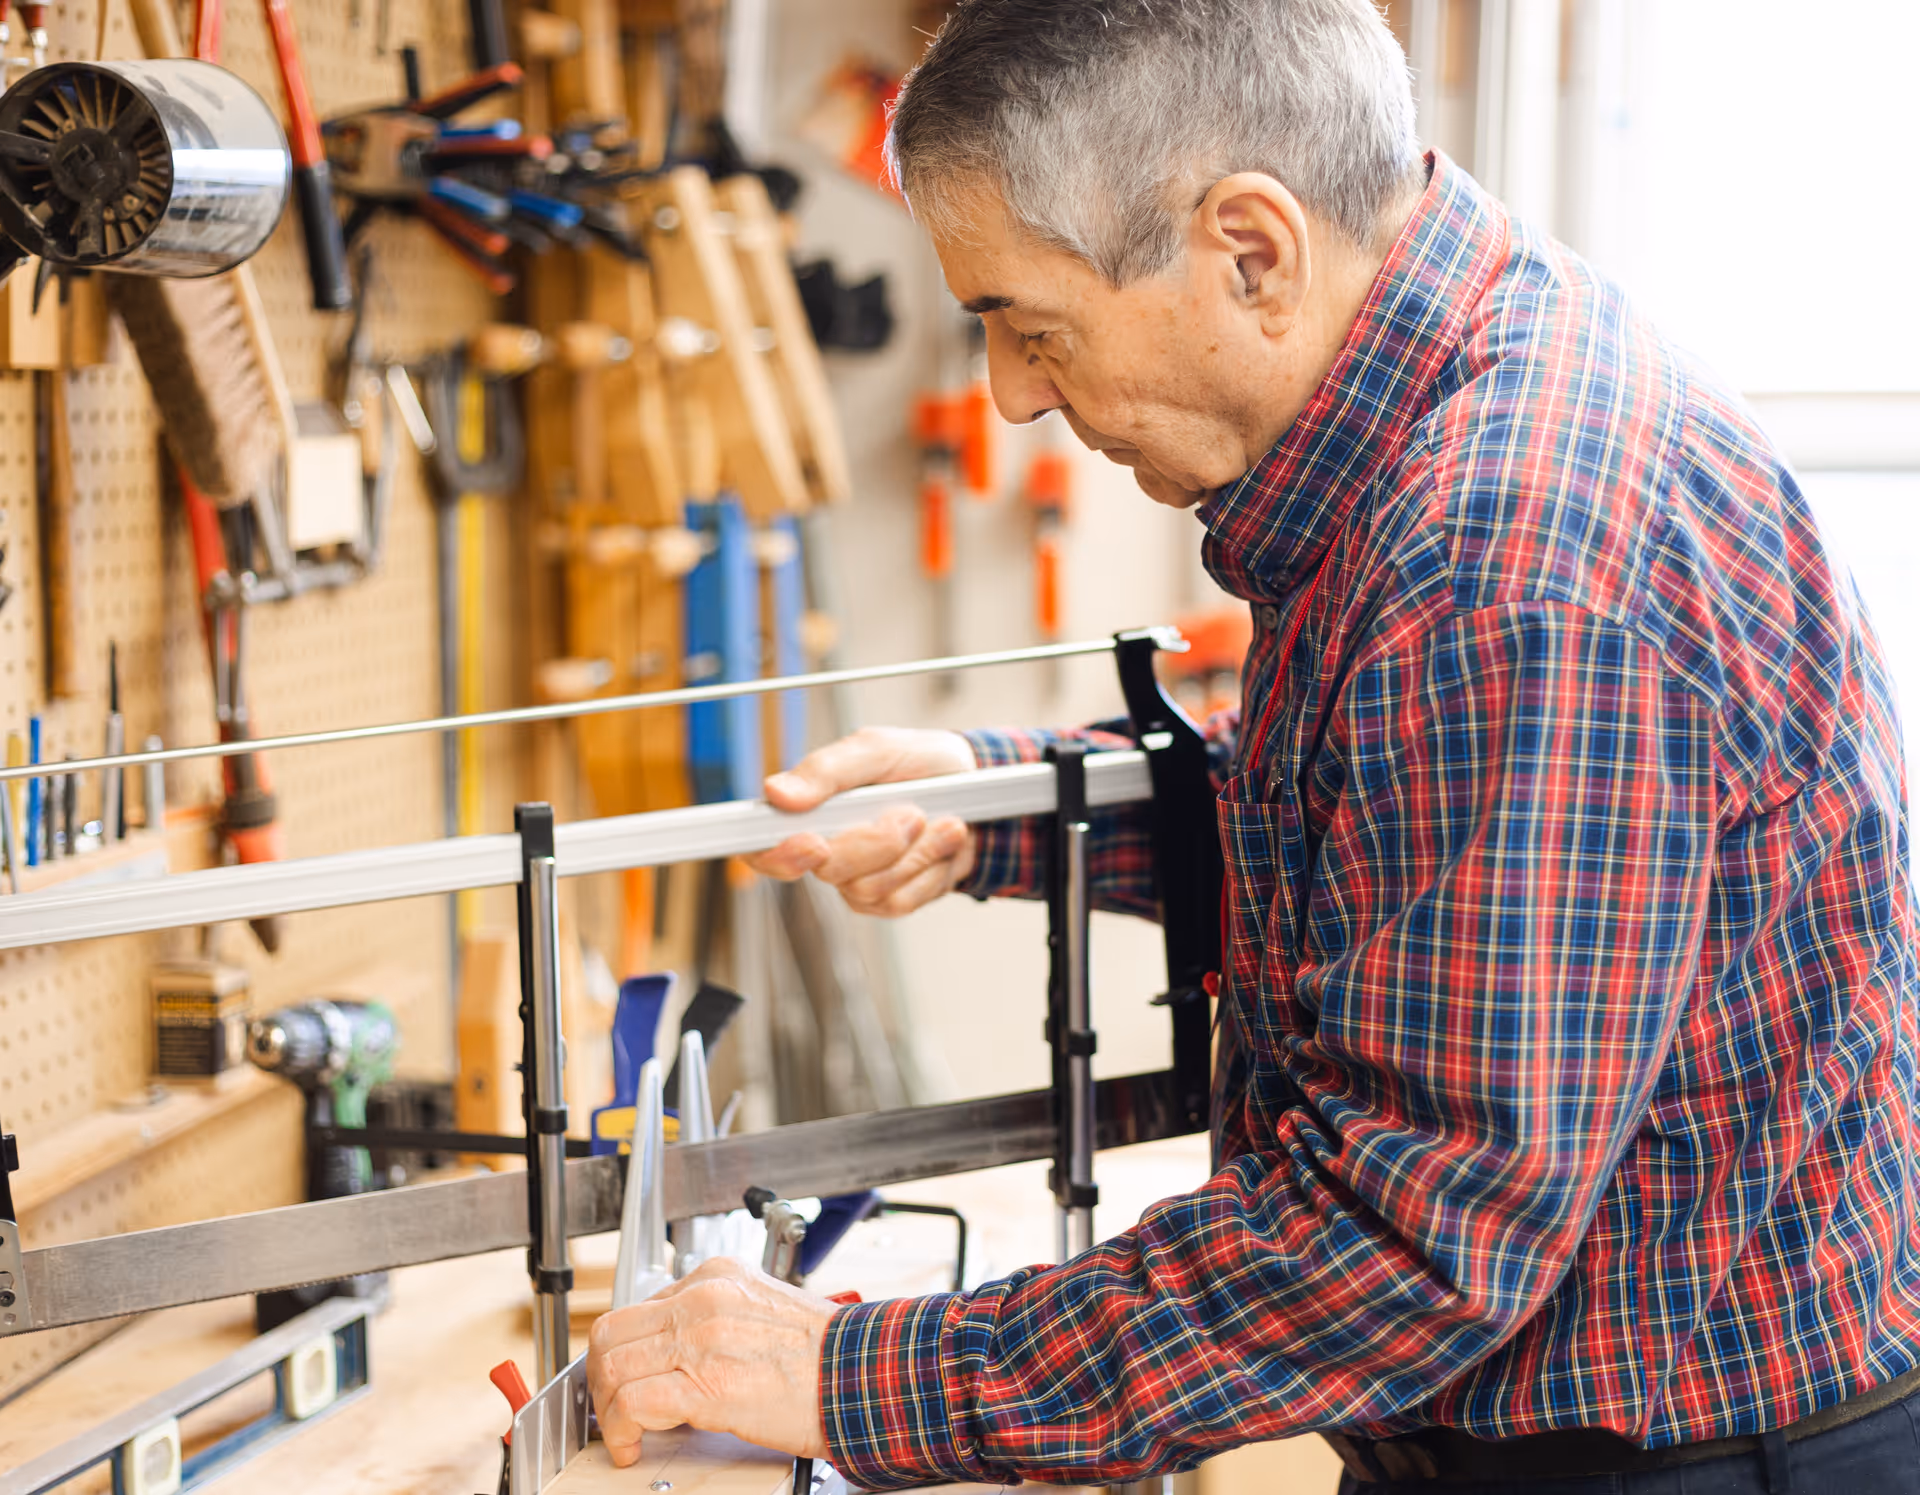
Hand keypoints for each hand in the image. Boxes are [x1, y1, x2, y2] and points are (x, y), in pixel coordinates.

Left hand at [587, 1258, 833, 1466]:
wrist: (862, 1374)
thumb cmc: (826, 1352)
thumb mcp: (765, 1308)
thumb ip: (718, 1317)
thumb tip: (680, 1348)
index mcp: (717, 1277)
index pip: (640, 1307)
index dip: (625, 1349)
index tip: (626, 1376)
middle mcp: (703, 1299)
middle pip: (612, 1331)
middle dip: (600, 1376)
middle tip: (609, 1404)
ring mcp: (701, 1339)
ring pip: (613, 1366)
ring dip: (605, 1408)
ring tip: (620, 1431)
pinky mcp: (706, 1386)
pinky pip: (633, 1403)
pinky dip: (620, 1430)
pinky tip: (631, 1446)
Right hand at [745, 727, 978, 916]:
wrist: (976, 787)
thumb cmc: (919, 763)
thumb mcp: (876, 749)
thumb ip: (826, 770)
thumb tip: (777, 792)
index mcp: (808, 810)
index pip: (761, 846)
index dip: (778, 854)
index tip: (814, 842)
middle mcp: (826, 849)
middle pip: (829, 870)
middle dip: (879, 841)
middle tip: (911, 810)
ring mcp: (856, 879)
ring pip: (869, 889)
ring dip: (914, 852)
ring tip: (935, 820)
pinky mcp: (889, 900)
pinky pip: (901, 900)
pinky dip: (930, 868)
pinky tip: (941, 842)